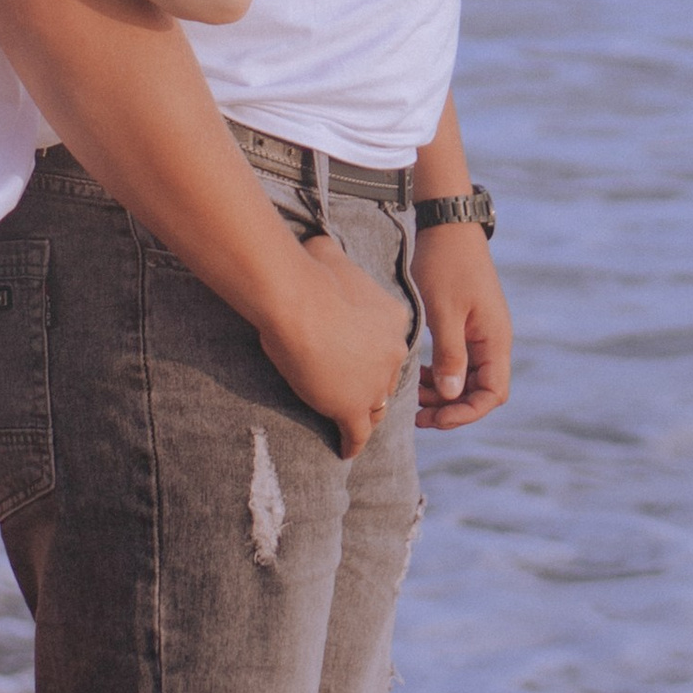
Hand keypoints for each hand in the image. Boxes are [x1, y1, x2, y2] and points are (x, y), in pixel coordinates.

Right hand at [258, 236, 414, 457]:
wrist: (299, 300)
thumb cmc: (310, 273)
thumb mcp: (328, 253)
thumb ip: (329, 254)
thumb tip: (317, 242)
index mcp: (392, 320)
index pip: (387, 345)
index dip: (372, 353)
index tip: (357, 355)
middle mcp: (392, 353)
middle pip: (385, 377)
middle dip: (372, 383)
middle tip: (352, 389)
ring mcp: (374, 383)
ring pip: (374, 406)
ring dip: (364, 414)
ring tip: (352, 424)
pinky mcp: (353, 407)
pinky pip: (357, 432)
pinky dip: (352, 443)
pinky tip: (346, 450)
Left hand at [415, 222, 510, 426]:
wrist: (448, 226)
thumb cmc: (445, 265)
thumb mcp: (443, 312)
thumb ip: (450, 355)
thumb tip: (451, 396)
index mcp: (494, 340)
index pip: (492, 394)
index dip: (466, 413)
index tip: (435, 419)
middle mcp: (493, 340)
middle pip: (480, 390)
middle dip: (451, 407)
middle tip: (416, 414)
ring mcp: (481, 333)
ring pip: (467, 378)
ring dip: (443, 392)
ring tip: (411, 396)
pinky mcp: (467, 325)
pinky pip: (459, 361)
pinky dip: (440, 373)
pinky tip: (418, 375)